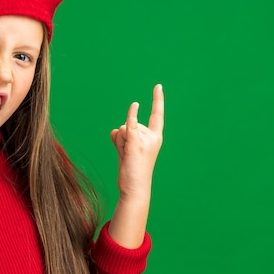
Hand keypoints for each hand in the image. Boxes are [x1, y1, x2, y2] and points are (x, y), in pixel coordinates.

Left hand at [110, 84, 163, 198]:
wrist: (135, 187)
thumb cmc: (131, 171)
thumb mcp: (127, 152)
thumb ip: (121, 139)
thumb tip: (115, 130)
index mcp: (155, 138)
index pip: (157, 115)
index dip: (157, 100)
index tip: (158, 86)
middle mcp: (153, 137)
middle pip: (130, 123)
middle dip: (122, 138)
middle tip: (127, 155)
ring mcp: (146, 140)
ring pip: (124, 128)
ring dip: (119, 142)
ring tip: (126, 157)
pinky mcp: (137, 143)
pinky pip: (129, 124)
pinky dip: (131, 115)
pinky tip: (135, 105)